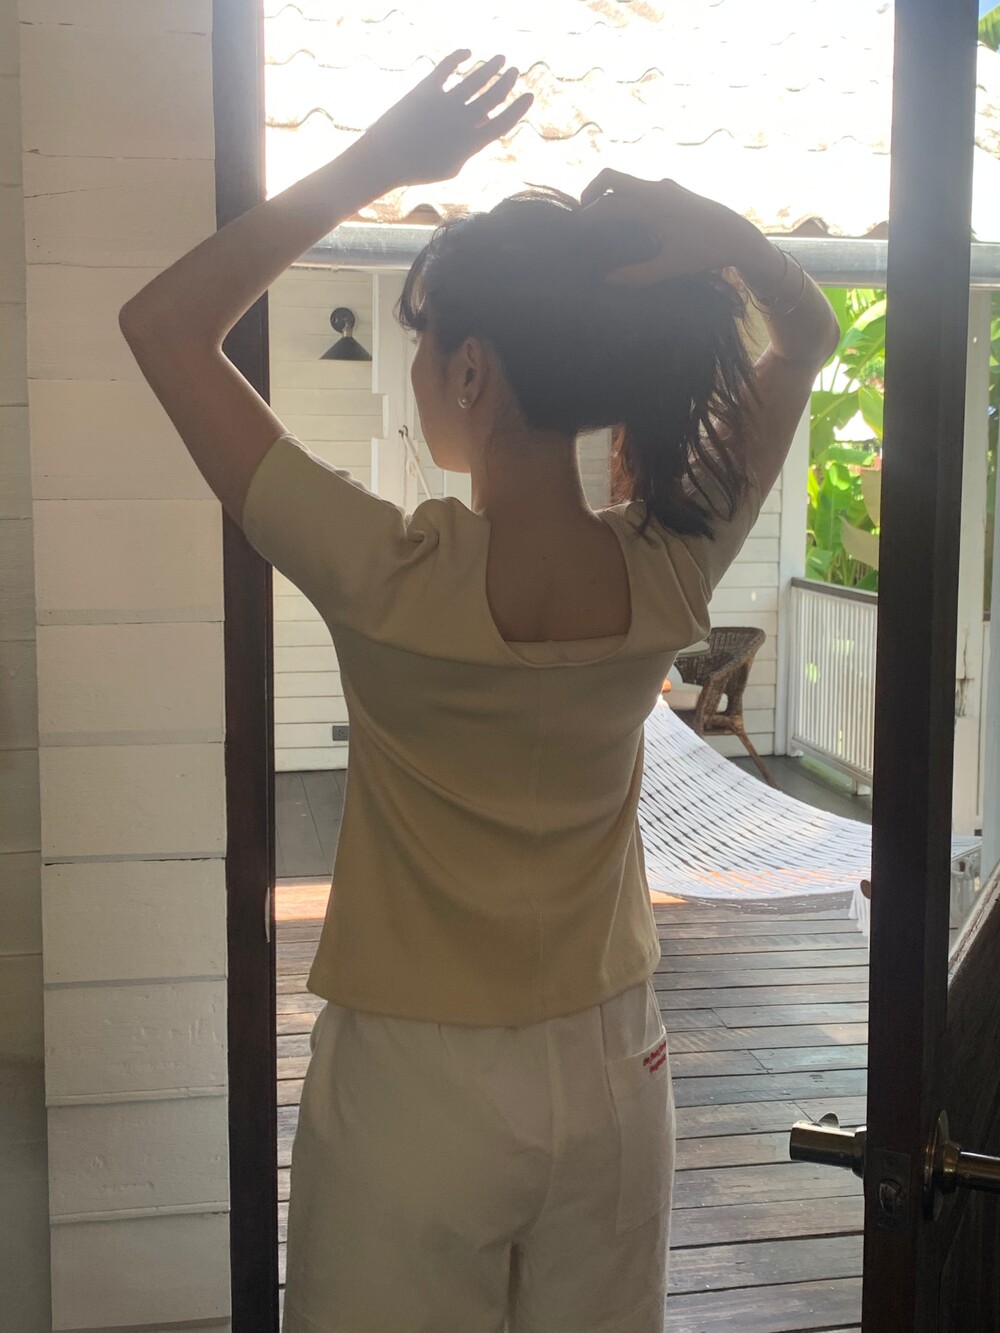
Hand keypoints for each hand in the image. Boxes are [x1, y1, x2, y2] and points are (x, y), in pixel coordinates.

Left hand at [359, 50, 533, 188]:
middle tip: (514, 71)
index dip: (519, 108)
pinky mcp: (427, 90)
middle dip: (507, 82)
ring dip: (491, 67)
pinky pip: (448, 66)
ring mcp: (445, 103)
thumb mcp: (452, 167)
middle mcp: (462, 121)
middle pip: (493, 96)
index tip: (529, 95)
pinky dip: (460, 57)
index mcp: (470, 144)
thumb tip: (484, 124)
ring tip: (500, 59)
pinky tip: (468, 54)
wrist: (385, 159)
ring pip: (476, 79)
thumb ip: (471, 147)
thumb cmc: (419, 168)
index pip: (503, 123)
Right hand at [577, 169, 763, 284]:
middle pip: (611, 177)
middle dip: (591, 193)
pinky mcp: (670, 190)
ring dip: (608, 195)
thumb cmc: (707, 252)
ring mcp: (664, 186)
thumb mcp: (671, 267)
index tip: (574, 231)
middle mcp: (657, 189)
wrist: (739, 235)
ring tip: (597, 219)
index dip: (587, 217)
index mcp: (654, 206)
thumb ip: (637, 274)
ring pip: (625, 181)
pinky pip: (638, 188)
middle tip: (581, 216)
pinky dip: (623, 198)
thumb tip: (607, 280)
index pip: (609, 205)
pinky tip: (623, 221)